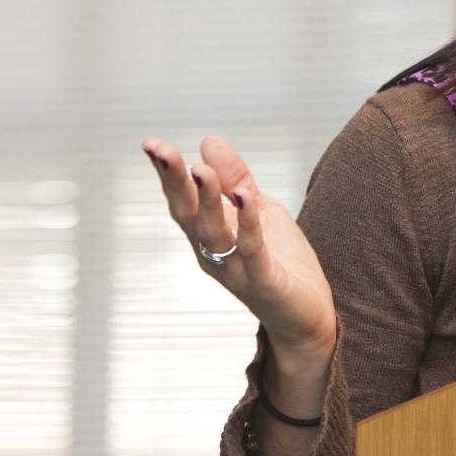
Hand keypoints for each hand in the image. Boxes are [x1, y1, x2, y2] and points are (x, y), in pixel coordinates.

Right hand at [140, 135, 337, 367]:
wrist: (306, 314)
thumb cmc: (280, 261)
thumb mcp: (259, 209)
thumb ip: (235, 178)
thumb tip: (207, 140)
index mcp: (208, 235)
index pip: (182, 200)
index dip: (167, 173)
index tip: (149, 143)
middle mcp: (213, 253)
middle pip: (188, 215)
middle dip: (174, 182)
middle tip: (160, 150)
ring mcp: (235, 269)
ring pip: (214, 232)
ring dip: (207, 200)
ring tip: (200, 169)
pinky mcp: (263, 281)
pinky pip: (252, 249)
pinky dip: (247, 221)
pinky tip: (244, 196)